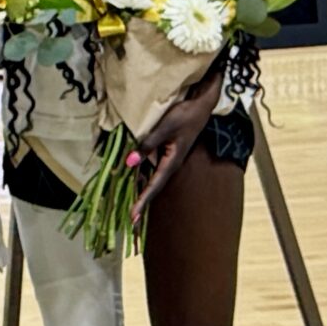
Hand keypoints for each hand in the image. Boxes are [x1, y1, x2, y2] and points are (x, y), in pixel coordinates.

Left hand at [129, 69, 224, 221]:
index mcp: (172, 161)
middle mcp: (169, 163)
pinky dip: (138, 173)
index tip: (133, 217)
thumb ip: (147, 145)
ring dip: (138, 189)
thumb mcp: (164, 128)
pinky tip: (127, 178)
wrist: (201, 103)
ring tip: (126, 206)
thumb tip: (129, 163)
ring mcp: (166, 158)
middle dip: (140, 202)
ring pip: (149, 177)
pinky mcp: (163, 150)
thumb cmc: (184, 114)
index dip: (142, 201)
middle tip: (129, 221)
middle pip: (151, 186)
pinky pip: (149, 165)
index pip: (154, 186)